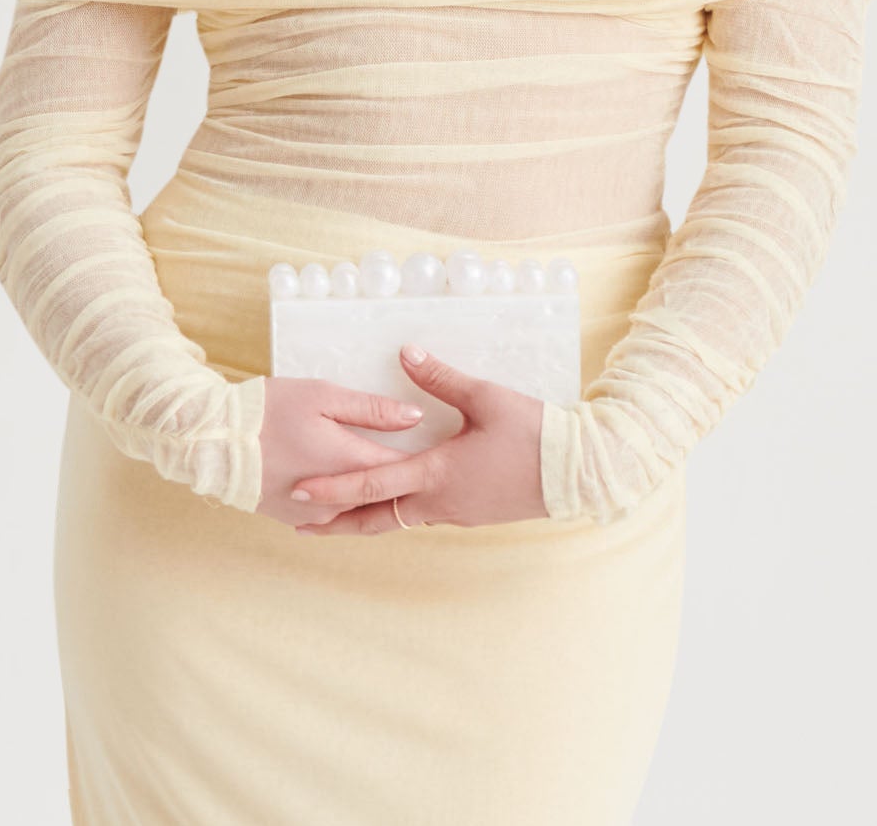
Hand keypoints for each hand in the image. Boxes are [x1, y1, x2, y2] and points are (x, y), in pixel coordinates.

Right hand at [254, 374, 425, 525]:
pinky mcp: (298, 520)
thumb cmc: (270, 410)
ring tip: (385, 472)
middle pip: (387, 493)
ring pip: (361, 507)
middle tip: (420, 464)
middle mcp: (341, 499)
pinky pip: (334, 513)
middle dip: (403, 478)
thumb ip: (372, 409)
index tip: (438, 445)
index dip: (425, 456)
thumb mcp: (322, 395)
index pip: (406, 467)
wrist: (215, 442)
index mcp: (353, 464)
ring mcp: (319, 514)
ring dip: (373, 492)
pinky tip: (346, 484)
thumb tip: (417, 416)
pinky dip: (344, 500)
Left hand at [289, 346, 547, 533]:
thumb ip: (441, 377)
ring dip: (367, 517)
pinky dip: (398, 512)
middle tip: (300, 524)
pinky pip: (424, 516)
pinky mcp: (472, 514)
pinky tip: (395, 498)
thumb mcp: (486, 397)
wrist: (577, 471)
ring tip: (339, 511)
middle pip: (376, 519)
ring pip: (400, 520)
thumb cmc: (533, 433)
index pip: (372, 485)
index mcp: (437, 474)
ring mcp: (457, 514)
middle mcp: (440, 503)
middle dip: (336, 522)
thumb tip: (406, 352)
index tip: (299, 495)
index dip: (332, 489)